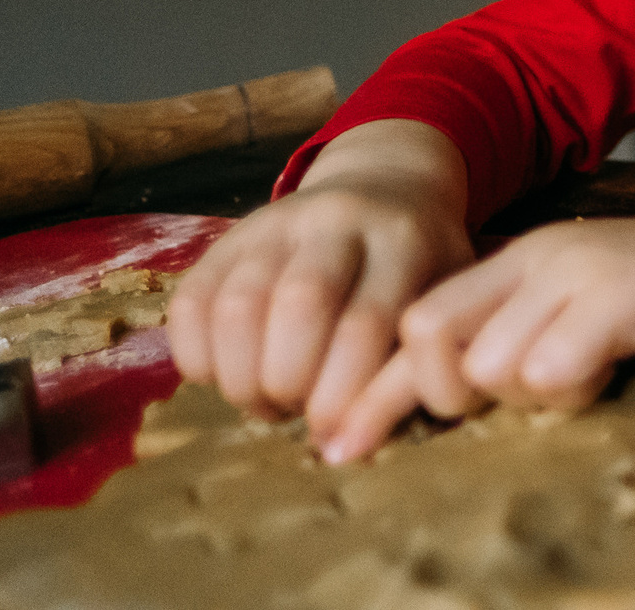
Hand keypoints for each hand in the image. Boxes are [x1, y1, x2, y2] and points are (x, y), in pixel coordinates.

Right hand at [168, 120, 472, 435]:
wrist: (385, 185)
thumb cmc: (422, 268)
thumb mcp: (443, 300)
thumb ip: (413, 368)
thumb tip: (346, 449)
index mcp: (406, 239)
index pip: (367, 321)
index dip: (342, 393)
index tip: (335, 436)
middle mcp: (339, 218)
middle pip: (300, 305)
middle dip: (290, 382)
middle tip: (297, 413)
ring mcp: (277, 222)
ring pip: (239, 305)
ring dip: (242, 378)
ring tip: (266, 402)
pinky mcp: (227, 238)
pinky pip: (191, 304)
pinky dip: (200, 357)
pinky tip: (230, 375)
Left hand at [324, 178, 634, 462]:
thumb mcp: (580, 308)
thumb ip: (521, 335)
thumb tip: (451, 397)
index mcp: (517, 262)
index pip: (412, 321)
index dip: (373, 388)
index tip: (343, 446)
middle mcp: (535, 259)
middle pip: (427, 335)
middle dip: (443, 391)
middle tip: (496, 405)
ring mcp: (578, 272)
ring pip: (488, 360)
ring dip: (523, 392)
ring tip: (576, 378)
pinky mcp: (622, 294)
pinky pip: (552, 363)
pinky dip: (568, 386)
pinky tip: (604, 373)